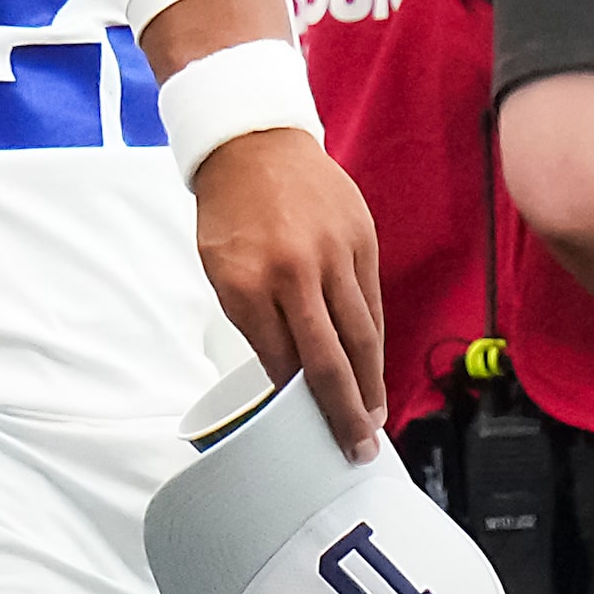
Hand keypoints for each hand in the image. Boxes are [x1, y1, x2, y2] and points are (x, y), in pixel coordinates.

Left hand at [194, 126, 388, 459]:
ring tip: (373, 420)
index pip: (281, 361)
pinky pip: (373, 304)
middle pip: (329, 360)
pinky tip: (375, 369)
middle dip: (345, 414)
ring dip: (371, 386)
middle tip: (357, 449)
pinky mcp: (363, 241)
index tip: (308, 435)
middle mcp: (294, 272)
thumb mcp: (219, 267)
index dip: (297, 404)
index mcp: (246, 282)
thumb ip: (253, 319)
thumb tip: (286, 374)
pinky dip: (374, 341)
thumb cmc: (230, 211)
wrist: (254, 144)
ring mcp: (334, 255)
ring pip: (362, 337)